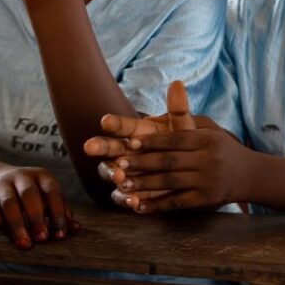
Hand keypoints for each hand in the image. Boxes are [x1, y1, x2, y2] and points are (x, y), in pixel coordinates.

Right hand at [0, 164, 79, 248]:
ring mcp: (2, 185)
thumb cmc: (29, 194)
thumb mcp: (46, 197)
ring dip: (17, 225)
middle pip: (29, 195)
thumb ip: (61, 211)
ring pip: (9, 203)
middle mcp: (22, 177)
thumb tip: (76, 230)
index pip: (52, 191)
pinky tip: (8, 236)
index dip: (57, 213)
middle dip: (37, 218)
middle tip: (42, 239)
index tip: (60, 235)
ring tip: (25, 244)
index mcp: (41, 176)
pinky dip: (0, 223)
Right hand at [85, 81, 218, 209]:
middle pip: (108, 148)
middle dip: (99, 147)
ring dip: (111, 174)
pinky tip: (132, 201)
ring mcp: (126, 173)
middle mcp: (126, 152)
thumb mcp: (183, 131)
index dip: (114, 123)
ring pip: (110, 172)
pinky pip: (122, 197)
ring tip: (119, 177)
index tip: (106, 120)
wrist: (194, 174)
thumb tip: (177, 83)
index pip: (122, 126)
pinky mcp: (131, 194)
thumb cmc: (186, 147)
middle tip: (90, 146)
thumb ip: (179, 111)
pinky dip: (125, 199)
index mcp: (137, 134)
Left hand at [100, 128, 253, 213]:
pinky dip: (157, 205)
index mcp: (207, 139)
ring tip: (123, 185)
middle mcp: (208, 159)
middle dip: (142, 163)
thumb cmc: (221, 147)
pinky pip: (177, 203)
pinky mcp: (205, 201)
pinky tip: (139, 206)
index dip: (152, 142)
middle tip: (119, 164)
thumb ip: (181, 119)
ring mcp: (207, 181)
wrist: (249, 174)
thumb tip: (149, 116)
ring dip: (144, 185)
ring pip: (170, 182)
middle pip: (169, 161)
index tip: (130, 143)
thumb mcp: (208, 128)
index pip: (175, 140)